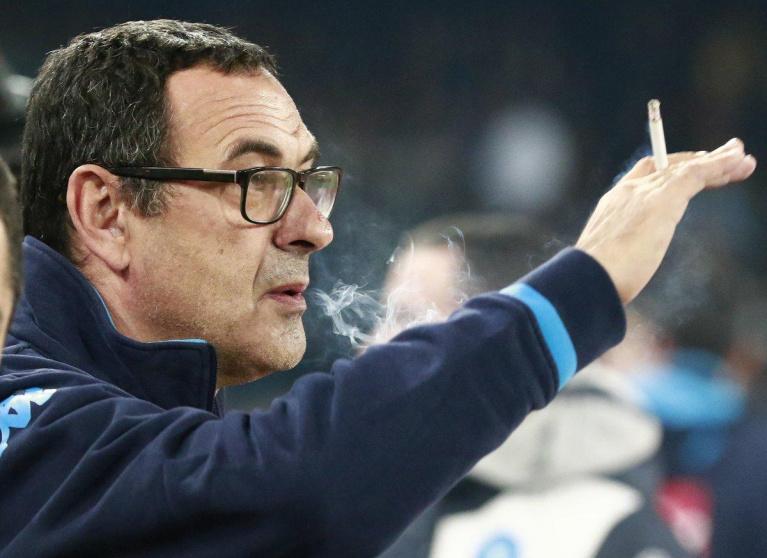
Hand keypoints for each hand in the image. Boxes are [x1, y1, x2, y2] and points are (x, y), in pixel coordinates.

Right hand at [576, 138, 756, 303]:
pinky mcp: (663, 198)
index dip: (669, 170)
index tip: (692, 172)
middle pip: (668, 166)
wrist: (589, 276)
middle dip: (697, 160)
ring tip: (742, 160)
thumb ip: (618, 260)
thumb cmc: (595, 279)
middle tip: (726, 156)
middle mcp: (627, 192)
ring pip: (687, 168)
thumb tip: (620, 282)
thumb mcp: (608, 262)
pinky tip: (738, 162)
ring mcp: (644, 193)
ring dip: (718, 161)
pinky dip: (719, 165)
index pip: (644, 176)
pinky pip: (697, 174)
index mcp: (612, 205)